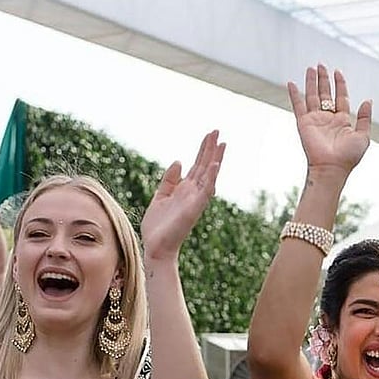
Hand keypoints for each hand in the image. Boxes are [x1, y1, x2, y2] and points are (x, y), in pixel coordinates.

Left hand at [140, 130, 224, 260]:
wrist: (156, 247)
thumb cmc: (157, 227)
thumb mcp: (159, 197)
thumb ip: (169, 180)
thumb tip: (178, 161)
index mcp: (184, 189)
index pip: (197, 165)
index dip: (203, 149)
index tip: (210, 135)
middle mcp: (193, 193)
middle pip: (204, 166)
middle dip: (211, 148)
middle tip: (218, 131)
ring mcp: (195, 200)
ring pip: (209, 175)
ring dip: (216, 159)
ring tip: (222, 143)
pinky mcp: (194, 209)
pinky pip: (205, 191)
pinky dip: (211, 178)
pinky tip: (215, 164)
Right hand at [288, 66, 370, 180]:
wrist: (332, 168)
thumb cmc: (348, 157)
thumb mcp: (363, 136)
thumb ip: (365, 118)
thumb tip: (368, 100)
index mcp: (342, 121)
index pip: (340, 98)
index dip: (340, 84)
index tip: (338, 72)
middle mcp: (328, 119)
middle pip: (325, 94)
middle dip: (324, 79)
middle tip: (321, 65)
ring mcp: (315, 120)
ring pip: (312, 96)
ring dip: (311, 82)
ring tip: (311, 68)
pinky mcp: (304, 123)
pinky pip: (298, 106)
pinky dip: (294, 94)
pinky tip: (291, 83)